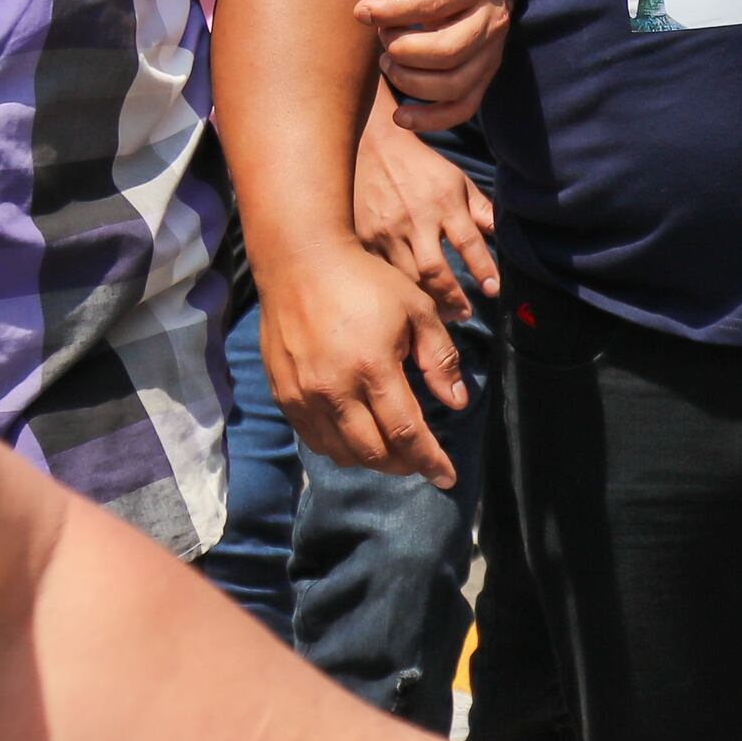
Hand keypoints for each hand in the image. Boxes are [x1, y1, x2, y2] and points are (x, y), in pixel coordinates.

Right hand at [266, 237, 464, 486]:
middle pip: (373, 452)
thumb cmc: (365, 281)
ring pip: (340, 452)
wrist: (300, 262)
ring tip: (393, 452)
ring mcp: (303, 395)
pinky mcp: (284, 394)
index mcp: (372, 369)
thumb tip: (457, 402)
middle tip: (421, 462)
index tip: (447, 478)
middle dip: (403, 465)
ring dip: (371, 460)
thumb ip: (440, 358)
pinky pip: (313, 438)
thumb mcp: (417, 310)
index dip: (430, 460)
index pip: (407, 432)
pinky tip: (357, 437)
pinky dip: (339, 447)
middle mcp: (334, 390)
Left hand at [324, 0, 512, 132]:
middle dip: (402, 50)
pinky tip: (399, 115)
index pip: (432, 4)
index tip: (362, 12)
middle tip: (383, 39)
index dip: (390, 13)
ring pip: (454, 83)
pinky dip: (430, 119)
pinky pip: (463, 108)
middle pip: (447, 50)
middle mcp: (490, 19)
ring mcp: (491, 52)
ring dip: (410, 81)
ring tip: (388, 64)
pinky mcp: (484, 77)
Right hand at [356, 102, 501, 317]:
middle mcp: (415, 219)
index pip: (468, 243)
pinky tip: (409, 302)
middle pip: (435, 270)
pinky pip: (382, 274)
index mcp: (443, 203)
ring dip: (426, 302)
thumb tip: (505, 234)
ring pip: (407, 278)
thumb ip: (481, 210)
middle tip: (465, 314)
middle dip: (452, 298)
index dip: (483, 269)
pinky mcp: (363, 238)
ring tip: (442, 315)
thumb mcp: (457, 181)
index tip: (493, 290)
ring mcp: (386, 231)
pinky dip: (398, 292)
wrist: (372, 147)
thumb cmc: (422, 168)